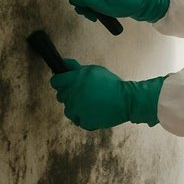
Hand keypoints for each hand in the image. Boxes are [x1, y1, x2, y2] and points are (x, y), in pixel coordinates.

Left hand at [50, 59, 164, 129]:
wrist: (127, 100)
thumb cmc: (111, 84)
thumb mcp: (94, 71)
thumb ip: (75, 68)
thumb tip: (63, 63)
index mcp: (75, 79)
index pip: (55, 81)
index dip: (60, 81)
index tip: (66, 83)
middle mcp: (73, 94)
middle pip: (60, 96)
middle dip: (70, 94)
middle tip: (85, 93)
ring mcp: (77, 109)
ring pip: (68, 109)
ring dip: (77, 107)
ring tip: (92, 103)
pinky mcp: (83, 121)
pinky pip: (77, 120)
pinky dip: (85, 117)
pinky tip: (95, 111)